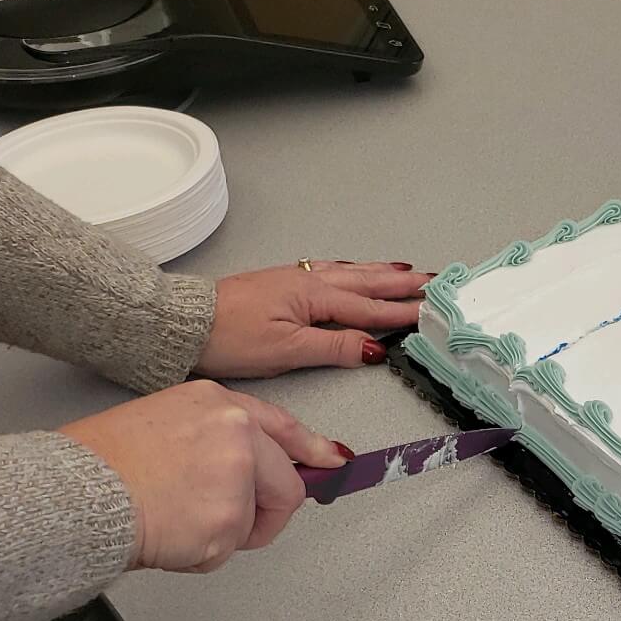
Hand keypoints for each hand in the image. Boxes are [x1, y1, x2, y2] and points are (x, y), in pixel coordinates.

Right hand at [63, 380, 346, 572]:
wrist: (77, 493)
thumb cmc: (102, 464)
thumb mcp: (163, 422)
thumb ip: (214, 440)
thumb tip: (246, 470)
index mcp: (216, 403)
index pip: (280, 427)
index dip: (309, 450)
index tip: (332, 462)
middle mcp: (235, 431)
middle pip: (284, 485)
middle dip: (263, 513)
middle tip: (222, 522)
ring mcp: (236, 474)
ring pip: (254, 522)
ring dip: (222, 534)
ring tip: (175, 519)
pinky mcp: (229, 519)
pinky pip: (229, 549)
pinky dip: (201, 554)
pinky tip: (170, 534)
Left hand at [194, 260, 431, 378]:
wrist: (184, 323)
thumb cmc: (230, 338)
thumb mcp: (287, 351)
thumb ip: (334, 347)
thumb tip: (374, 348)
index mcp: (314, 297)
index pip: (369, 308)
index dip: (403, 312)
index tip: (433, 311)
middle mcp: (309, 281)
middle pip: (366, 283)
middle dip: (402, 284)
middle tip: (436, 282)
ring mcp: (294, 278)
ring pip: (350, 272)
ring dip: (381, 273)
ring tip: (408, 271)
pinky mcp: (281, 281)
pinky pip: (330, 270)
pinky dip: (352, 269)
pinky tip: (356, 270)